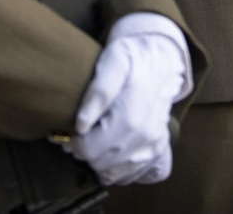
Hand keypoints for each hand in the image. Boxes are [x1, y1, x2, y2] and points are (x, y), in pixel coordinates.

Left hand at [66, 13, 190, 185]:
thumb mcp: (114, 60)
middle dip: (84, 153)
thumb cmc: (134, 57)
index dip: (74, 145)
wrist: (162, 58)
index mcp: (130, 117)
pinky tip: (108, 152)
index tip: (69, 133)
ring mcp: (153, 145)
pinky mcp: (157, 148)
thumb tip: (82, 123)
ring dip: (98, 163)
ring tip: (92, 141)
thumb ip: (99, 90)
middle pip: (101, 163)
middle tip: (77, 137)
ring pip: (115, 173)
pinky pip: (132, 174)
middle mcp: (144, 136)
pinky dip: (115, 169)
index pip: (91, 149)